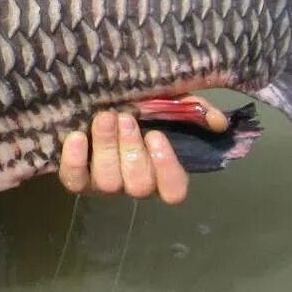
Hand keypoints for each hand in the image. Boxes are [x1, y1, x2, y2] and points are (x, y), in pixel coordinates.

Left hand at [57, 98, 227, 204]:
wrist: (95, 100)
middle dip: (132, 150)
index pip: (173, 192)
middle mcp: (133, 184)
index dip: (167, 169)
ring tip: (106, 118)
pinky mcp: (77, 178)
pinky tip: (76, 136)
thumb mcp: (170, 101)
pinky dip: (75, 160)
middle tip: (125, 118)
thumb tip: (218, 121)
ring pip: (109, 182)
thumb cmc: (138, 104)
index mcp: (160, 172)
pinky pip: (74, 180)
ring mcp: (104, 185)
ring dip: (107, 147)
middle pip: (138, 185)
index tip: (157, 136)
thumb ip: (194, 109)